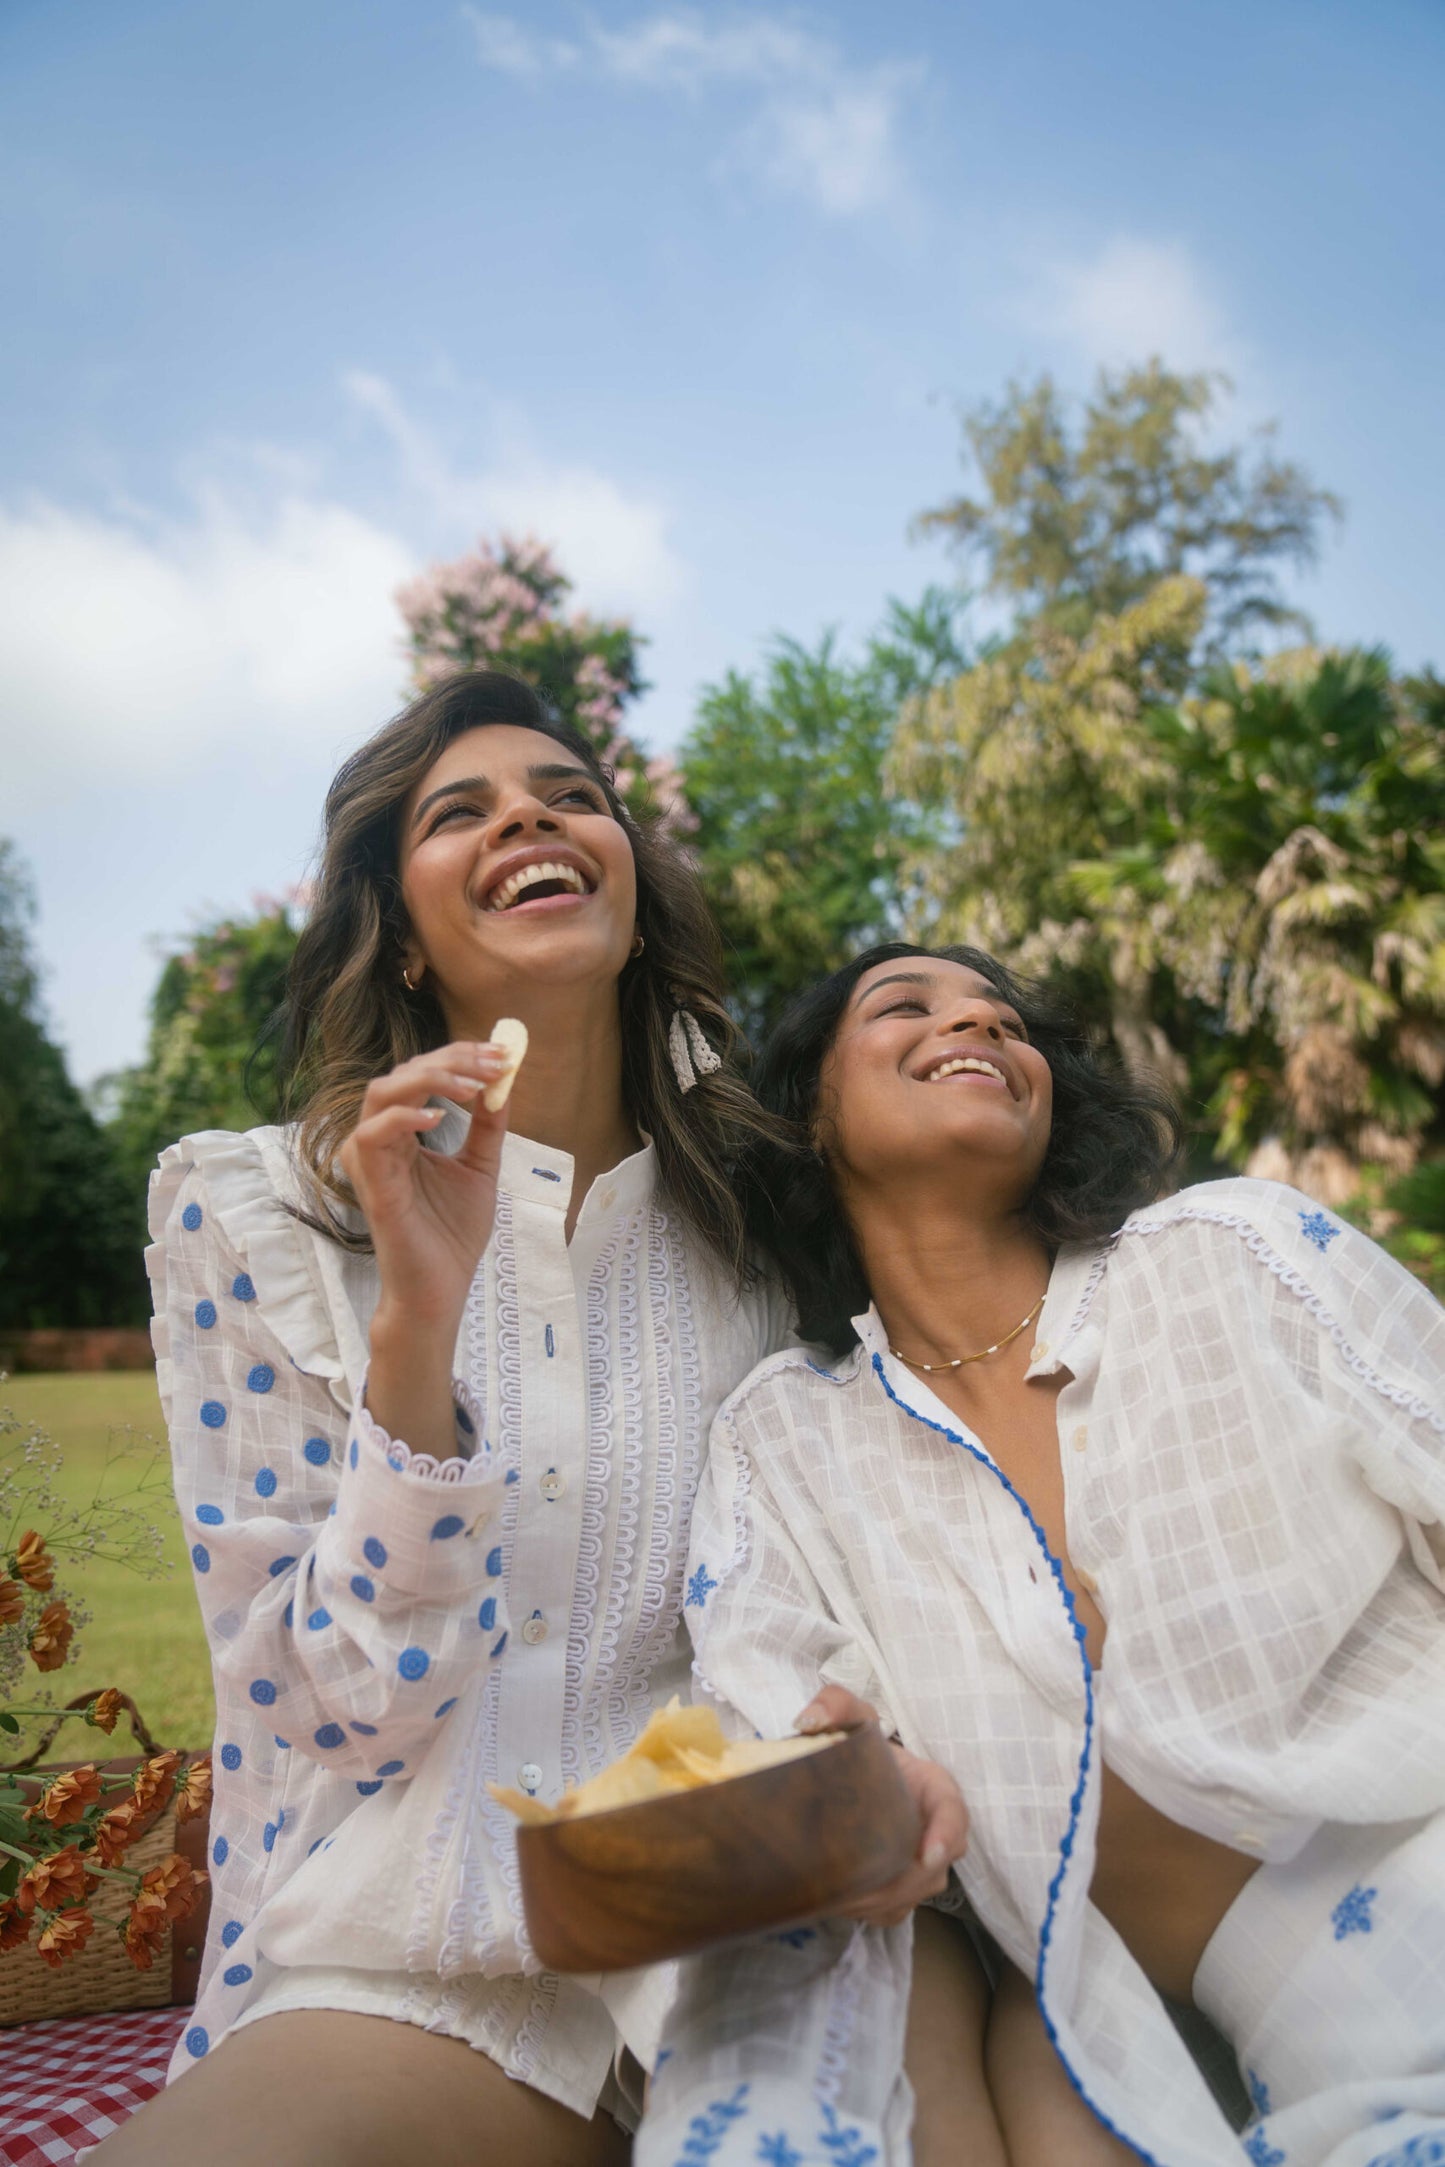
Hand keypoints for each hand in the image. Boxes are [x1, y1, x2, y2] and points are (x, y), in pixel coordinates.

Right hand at [340, 1041, 510, 1332]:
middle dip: (452, 1060)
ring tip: (472, 1087)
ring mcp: (371, 1160)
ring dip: (429, 1078)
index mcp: (403, 1134)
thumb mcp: (480, 1168)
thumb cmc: (452, 1234)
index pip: (421, 1076)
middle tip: (495, 1063)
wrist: (441, 1290)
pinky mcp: (371, 1185)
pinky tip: (441, 1117)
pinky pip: (373, 1135)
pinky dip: (405, 1116)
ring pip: (382, 1093)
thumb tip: (504, 1084)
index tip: (503, 1055)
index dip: (460, 1057)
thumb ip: (487, 1128)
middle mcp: (380, 1140)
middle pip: (402, 1073)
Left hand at [793, 1683, 968, 1929]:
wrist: (856, 1778)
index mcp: (936, 1789)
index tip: (928, 1854)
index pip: (954, 1813)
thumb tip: (811, 1721)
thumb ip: (835, 1704)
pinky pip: (891, 1910)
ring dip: (877, 1899)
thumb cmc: (862, 1748)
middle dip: (897, 1882)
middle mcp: (938, 1833)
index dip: (947, 1835)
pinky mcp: (902, 1890)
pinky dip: (867, 1910)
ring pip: (909, 1895)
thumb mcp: (852, 1717)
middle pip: (930, 1869)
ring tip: (837, 1894)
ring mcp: (923, 1867)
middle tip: (854, 1885)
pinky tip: (837, 1901)